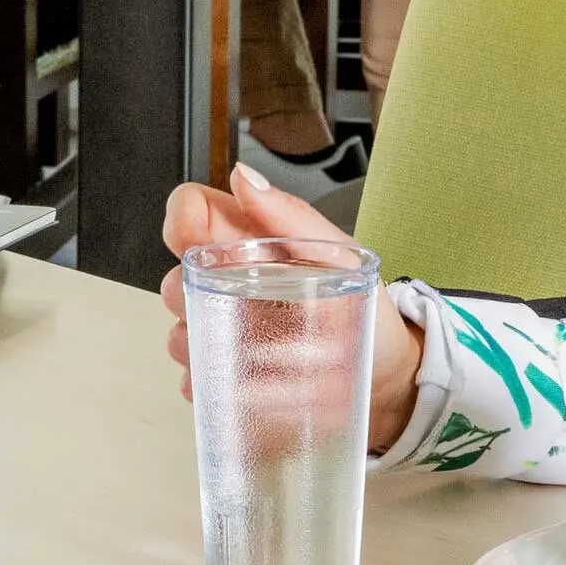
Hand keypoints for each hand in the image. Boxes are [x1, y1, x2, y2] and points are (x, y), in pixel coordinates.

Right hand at [159, 165, 422, 454]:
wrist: (389, 379)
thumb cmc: (367, 311)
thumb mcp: (341, 255)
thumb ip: (290, 215)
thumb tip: (243, 177)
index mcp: (251, 241)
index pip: (190, 210)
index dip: (180, 220)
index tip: (193, 243)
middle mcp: (230, 282)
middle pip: (176, 277)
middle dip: (191, 297)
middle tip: (238, 311)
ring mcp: (227, 331)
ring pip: (180, 334)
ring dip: (206, 348)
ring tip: (257, 358)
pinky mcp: (229, 378)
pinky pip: (195, 381)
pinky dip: (215, 386)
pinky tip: (251, 387)